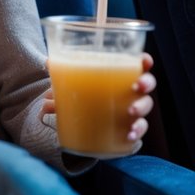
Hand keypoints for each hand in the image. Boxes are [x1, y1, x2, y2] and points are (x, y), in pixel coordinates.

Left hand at [42, 53, 156, 145]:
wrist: (80, 123)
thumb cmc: (82, 95)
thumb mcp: (70, 83)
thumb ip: (62, 72)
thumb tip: (48, 62)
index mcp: (118, 74)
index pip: (137, 63)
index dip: (144, 60)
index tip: (144, 60)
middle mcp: (129, 91)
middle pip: (146, 83)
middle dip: (146, 82)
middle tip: (137, 85)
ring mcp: (132, 109)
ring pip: (145, 105)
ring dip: (141, 107)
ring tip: (131, 111)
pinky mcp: (129, 127)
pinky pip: (139, 129)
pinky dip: (137, 131)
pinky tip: (129, 134)